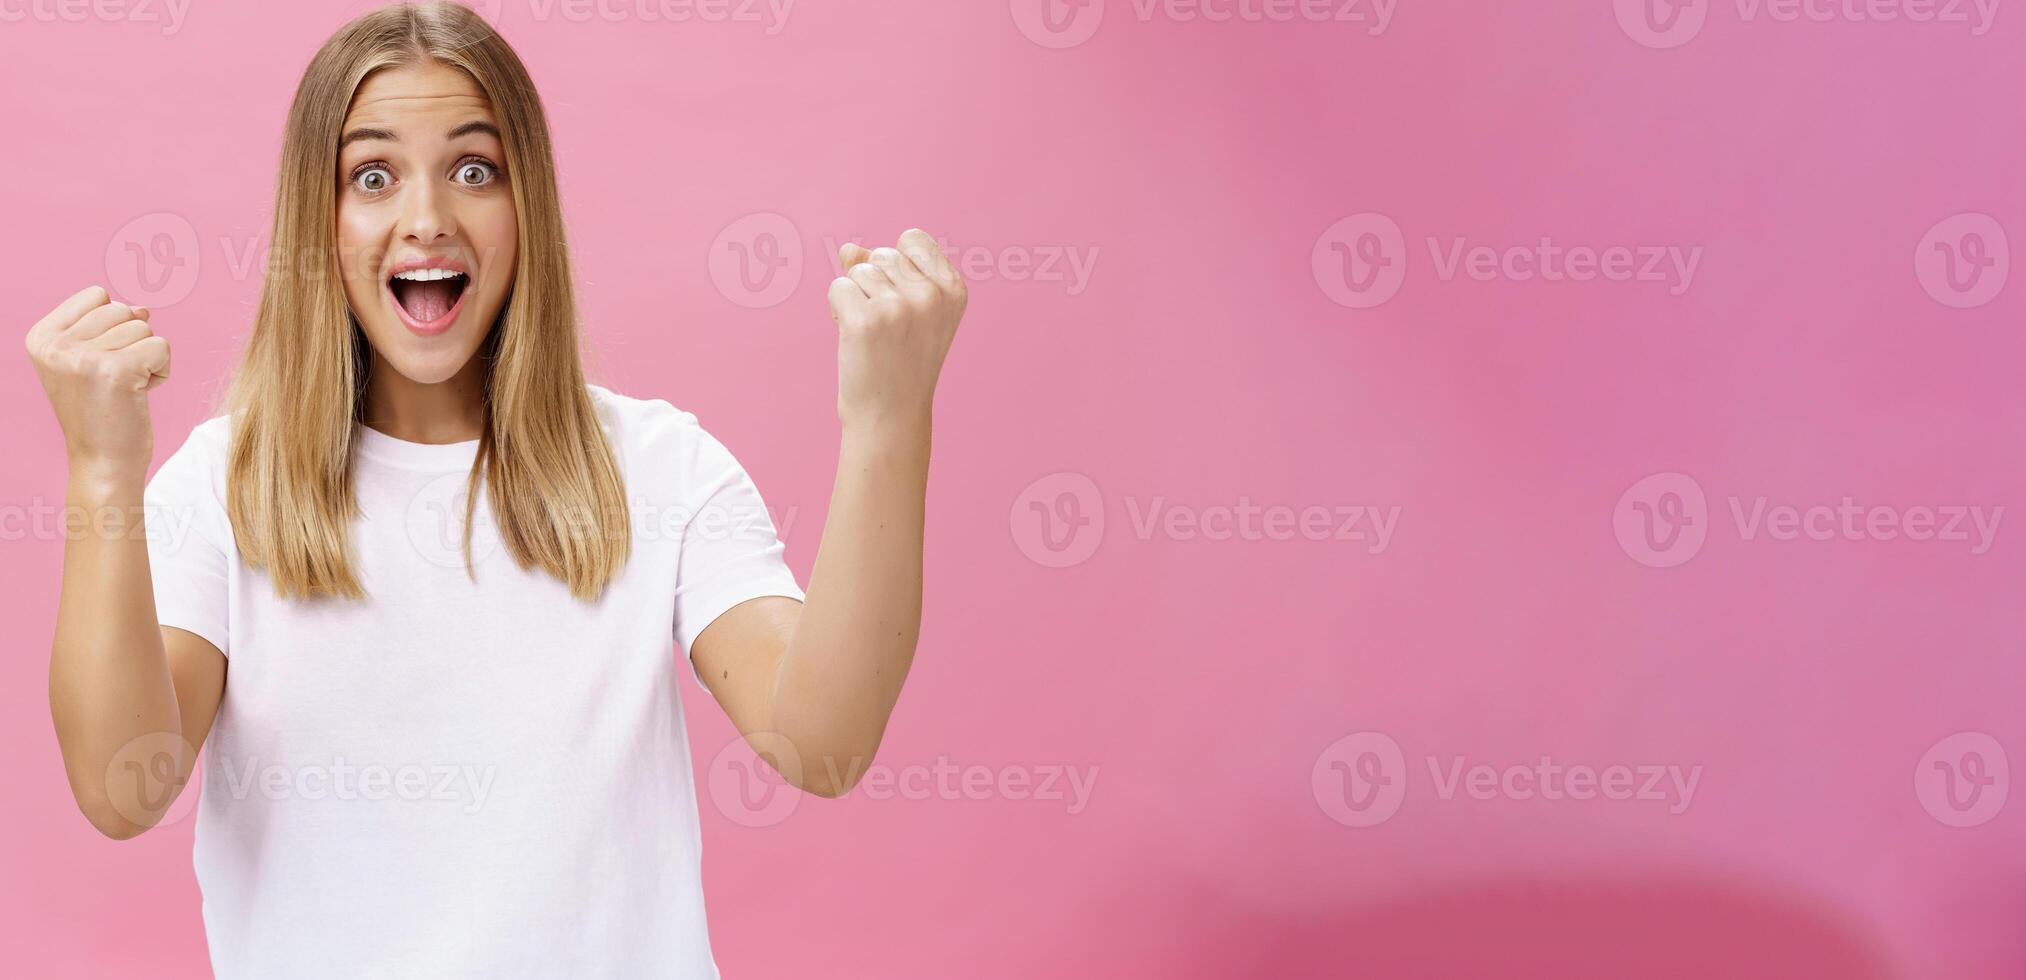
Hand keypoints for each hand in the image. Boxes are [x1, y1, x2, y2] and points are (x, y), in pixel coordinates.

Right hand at [25, 286, 171, 483]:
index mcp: (41, 337)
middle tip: (115, 380)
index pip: (96, 295)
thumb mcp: (89, 362)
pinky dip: (161, 371)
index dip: (113, 325)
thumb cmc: (100, 412)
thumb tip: (142, 308)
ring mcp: (83, 356)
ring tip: (126, 388)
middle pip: (122, 309)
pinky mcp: (116, 370)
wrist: (102, 462)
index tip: (100, 362)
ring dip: (146, 358)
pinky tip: (141, 394)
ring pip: (144, 327)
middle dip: (131, 342)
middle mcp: (56, 344)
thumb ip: (108, 327)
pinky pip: (161, 347)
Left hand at [826, 229, 966, 436]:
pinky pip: (838, 288)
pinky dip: (838, 310)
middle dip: (875, 285)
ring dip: (856, 299)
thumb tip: (847, 249)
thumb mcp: (909, 311)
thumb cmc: (899, 360)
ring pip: (858, 271)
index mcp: (953, 290)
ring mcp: (899, 307)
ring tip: (873, 335)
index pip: (912, 238)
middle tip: (887, 328)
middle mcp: (931, 295)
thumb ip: (885, 272)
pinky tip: (855, 338)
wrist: (890, 414)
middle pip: (883, 254)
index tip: (903, 301)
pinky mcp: (865, 320)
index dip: (897, 265)